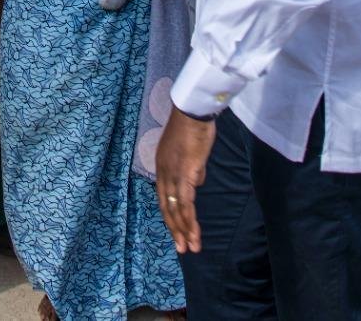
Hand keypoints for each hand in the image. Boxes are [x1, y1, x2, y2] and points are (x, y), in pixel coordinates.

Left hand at [155, 106, 215, 252]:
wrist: (193, 111)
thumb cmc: (194, 127)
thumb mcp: (191, 151)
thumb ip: (193, 169)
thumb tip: (197, 183)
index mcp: (162, 167)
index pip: (165, 197)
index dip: (171, 216)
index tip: (178, 231)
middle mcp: (163, 173)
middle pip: (167, 208)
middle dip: (175, 230)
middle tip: (182, 248)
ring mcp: (172, 174)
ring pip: (176, 209)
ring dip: (184, 231)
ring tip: (191, 248)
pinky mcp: (184, 173)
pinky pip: (186, 202)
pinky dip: (190, 220)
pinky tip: (194, 233)